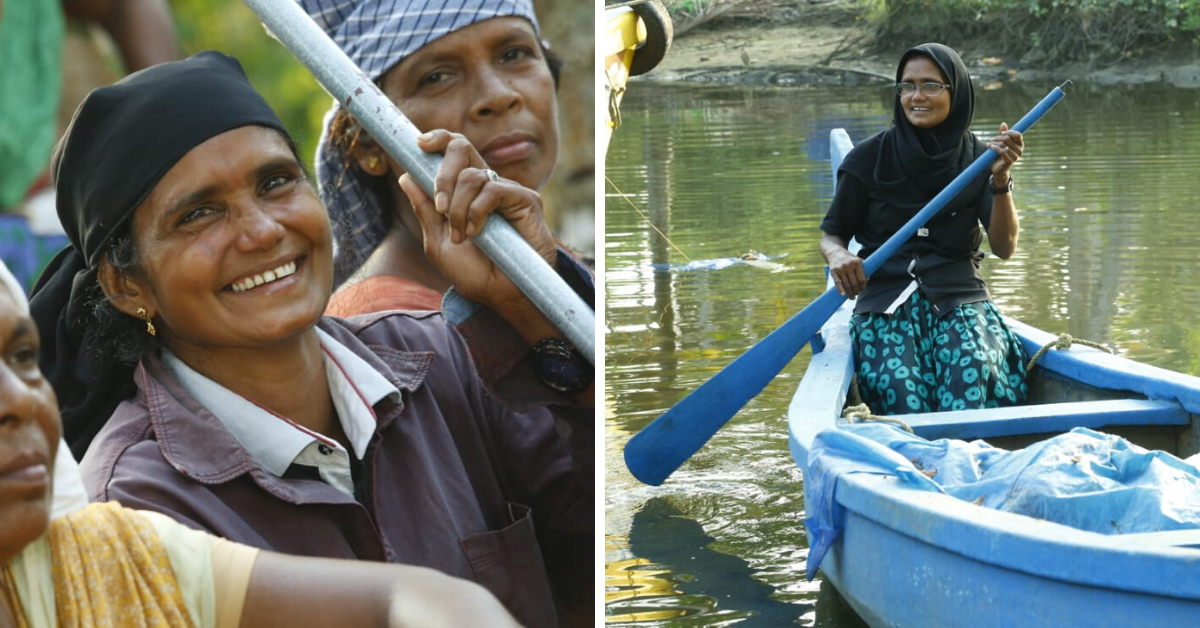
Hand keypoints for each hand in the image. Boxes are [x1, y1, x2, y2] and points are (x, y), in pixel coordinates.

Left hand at [399, 129, 557, 307]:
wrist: (501, 295)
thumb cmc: (474, 273)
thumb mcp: (438, 242)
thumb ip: (425, 210)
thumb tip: (405, 178)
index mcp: (467, 190)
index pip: (455, 151)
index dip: (439, 139)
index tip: (420, 143)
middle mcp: (488, 184)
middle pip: (462, 149)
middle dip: (442, 175)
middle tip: (440, 206)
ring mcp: (508, 191)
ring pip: (473, 175)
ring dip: (458, 207)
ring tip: (462, 235)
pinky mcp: (526, 200)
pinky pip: (493, 189)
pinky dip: (477, 211)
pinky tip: (477, 232)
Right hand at [828, 249, 866, 297]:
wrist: (835, 252)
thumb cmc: (848, 259)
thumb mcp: (857, 260)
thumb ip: (864, 269)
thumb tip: (867, 280)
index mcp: (857, 262)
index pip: (862, 279)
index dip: (863, 286)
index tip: (862, 289)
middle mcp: (849, 265)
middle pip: (854, 283)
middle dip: (856, 291)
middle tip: (856, 294)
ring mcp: (840, 268)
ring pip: (847, 284)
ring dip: (850, 293)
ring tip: (851, 297)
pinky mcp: (833, 271)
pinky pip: (837, 282)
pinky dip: (840, 290)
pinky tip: (843, 295)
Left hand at [988, 122, 1023, 177]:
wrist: (999, 169)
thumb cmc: (1001, 155)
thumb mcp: (1002, 143)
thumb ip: (1003, 134)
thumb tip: (1003, 123)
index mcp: (1020, 144)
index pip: (1018, 134)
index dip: (1009, 132)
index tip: (1001, 133)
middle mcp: (1020, 150)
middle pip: (1008, 139)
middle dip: (998, 137)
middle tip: (991, 139)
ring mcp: (1015, 156)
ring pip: (1003, 145)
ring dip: (994, 143)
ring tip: (989, 144)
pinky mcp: (1009, 161)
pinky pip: (1001, 151)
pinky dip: (994, 147)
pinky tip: (989, 147)